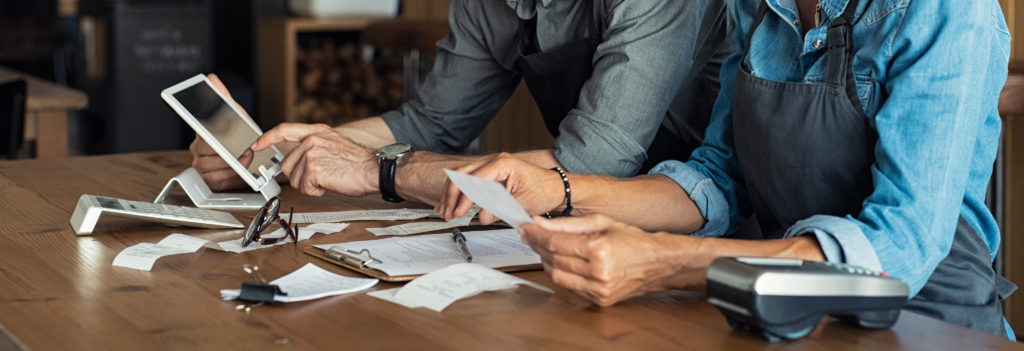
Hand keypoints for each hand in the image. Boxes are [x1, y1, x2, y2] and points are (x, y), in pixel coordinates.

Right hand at [187, 74, 254, 190]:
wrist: (250, 153)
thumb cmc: (240, 133)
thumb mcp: (234, 113)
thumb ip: (223, 96)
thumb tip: (211, 79)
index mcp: (201, 132)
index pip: (198, 132)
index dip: (208, 136)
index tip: (216, 139)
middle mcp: (198, 148)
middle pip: (206, 151)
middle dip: (227, 152)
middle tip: (244, 150)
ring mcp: (201, 164)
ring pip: (209, 166)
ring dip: (231, 164)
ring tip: (245, 159)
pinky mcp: (208, 179)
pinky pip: (214, 179)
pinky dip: (229, 176)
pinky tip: (239, 170)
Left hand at [251, 123, 376, 196]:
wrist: (375, 170)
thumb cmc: (359, 162)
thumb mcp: (334, 144)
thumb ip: (313, 146)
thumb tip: (296, 159)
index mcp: (317, 131)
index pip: (283, 130)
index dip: (267, 138)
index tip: (256, 146)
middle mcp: (312, 140)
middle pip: (287, 164)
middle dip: (300, 176)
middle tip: (320, 176)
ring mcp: (311, 153)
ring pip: (295, 179)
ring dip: (310, 185)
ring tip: (330, 178)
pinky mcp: (313, 169)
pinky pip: (304, 188)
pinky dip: (316, 191)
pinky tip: (330, 184)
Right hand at [437, 153, 563, 224]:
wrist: (556, 187)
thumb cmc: (545, 190)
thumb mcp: (523, 203)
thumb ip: (501, 209)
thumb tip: (482, 216)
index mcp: (502, 163)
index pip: (474, 180)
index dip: (464, 198)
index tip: (459, 213)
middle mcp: (494, 161)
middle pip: (462, 174)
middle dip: (451, 195)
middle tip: (448, 213)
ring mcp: (491, 166)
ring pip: (461, 176)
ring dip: (451, 194)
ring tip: (445, 211)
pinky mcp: (490, 174)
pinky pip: (468, 180)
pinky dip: (458, 192)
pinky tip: (450, 204)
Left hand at [518, 214, 695, 306]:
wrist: (657, 264)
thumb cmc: (633, 240)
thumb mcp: (601, 222)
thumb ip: (567, 223)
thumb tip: (539, 223)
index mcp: (599, 249)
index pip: (555, 242)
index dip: (535, 234)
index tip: (525, 228)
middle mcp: (599, 272)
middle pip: (553, 259)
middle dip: (538, 246)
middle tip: (531, 235)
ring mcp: (599, 289)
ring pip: (557, 276)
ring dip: (547, 261)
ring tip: (547, 247)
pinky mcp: (599, 300)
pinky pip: (569, 287)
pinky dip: (561, 274)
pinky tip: (562, 262)